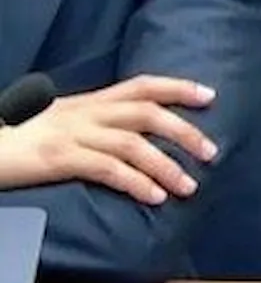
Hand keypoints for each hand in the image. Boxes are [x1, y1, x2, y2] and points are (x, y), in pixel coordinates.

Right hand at [0, 75, 216, 202]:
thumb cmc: (27, 140)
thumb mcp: (66, 122)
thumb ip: (101, 124)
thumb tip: (142, 137)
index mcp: (89, 102)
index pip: (142, 85)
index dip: (178, 87)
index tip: (210, 95)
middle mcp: (85, 112)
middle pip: (146, 113)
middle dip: (184, 132)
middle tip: (211, 153)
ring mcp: (71, 134)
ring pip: (132, 144)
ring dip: (166, 166)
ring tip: (189, 186)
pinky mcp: (58, 158)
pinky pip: (107, 169)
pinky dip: (136, 183)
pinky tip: (154, 198)